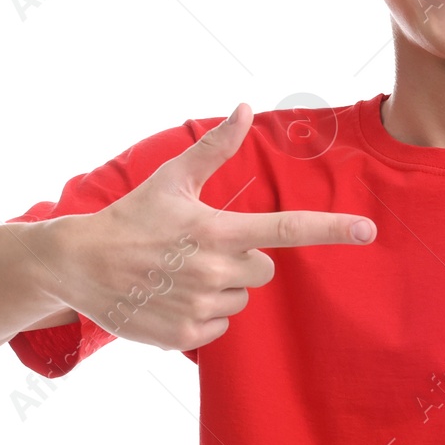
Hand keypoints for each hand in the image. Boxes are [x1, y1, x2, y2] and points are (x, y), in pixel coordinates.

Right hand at [54, 102, 375, 351]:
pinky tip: (170, 298)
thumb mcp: (171, 179)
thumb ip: (215, 147)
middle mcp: (215, 270)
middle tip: (197, 251)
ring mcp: (200, 306)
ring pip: (240, 300)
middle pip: (263, 270)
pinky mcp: (185, 336)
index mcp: (217, 230)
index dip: (331, 229)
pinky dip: (201, 317)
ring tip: (178, 275)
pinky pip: (219, 328)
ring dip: (219, 289)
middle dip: (240, 260)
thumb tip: (245, 107)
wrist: (76, 264)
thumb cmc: (131, 217)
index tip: (368, 229)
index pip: (286, 230)